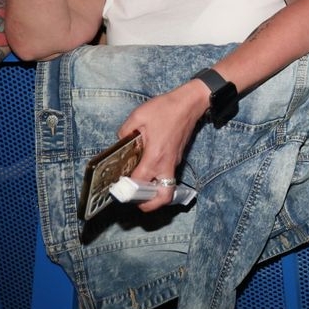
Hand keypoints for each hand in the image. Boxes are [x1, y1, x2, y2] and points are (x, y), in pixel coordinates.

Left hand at [120, 81, 206, 210]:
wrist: (190, 103)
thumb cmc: (166, 108)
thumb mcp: (139, 116)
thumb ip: (125, 131)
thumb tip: (121, 141)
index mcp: (155, 156)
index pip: (141, 183)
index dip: (127, 189)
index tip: (118, 188)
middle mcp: (167, 164)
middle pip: (163, 197)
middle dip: (147, 204)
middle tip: (133, 198)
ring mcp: (174, 163)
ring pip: (166, 189)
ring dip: (152, 193)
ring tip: (137, 187)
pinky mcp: (177, 159)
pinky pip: (167, 177)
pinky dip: (157, 180)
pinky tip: (145, 171)